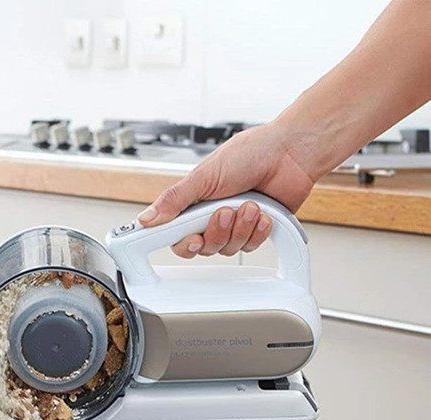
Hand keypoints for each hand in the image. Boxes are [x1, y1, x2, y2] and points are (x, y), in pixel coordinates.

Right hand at [137, 123, 316, 257]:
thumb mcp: (204, 175)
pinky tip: (262, 213)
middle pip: (202, 247)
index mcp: (193, 204)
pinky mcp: (254, 231)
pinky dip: (257, 231)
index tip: (190, 238)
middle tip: (225, 211)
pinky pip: (249, 247)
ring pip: (226, 249)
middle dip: (216, 231)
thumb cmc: (250, 153)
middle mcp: (210, 217)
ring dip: (239, 228)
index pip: (176, 236)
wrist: (291, 153)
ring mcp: (233, 226)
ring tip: (249, 205)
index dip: (182, 242)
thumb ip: (174, 199)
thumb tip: (146, 218)